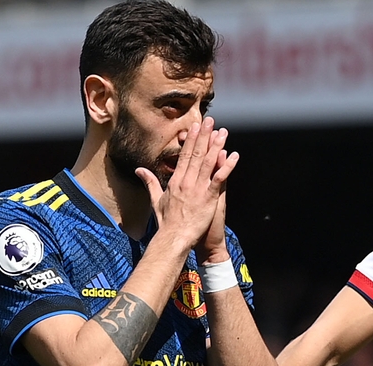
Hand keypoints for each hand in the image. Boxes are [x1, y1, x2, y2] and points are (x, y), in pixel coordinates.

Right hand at [135, 117, 236, 248]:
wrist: (173, 238)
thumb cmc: (166, 222)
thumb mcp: (155, 200)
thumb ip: (149, 183)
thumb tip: (139, 170)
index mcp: (176, 181)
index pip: (184, 156)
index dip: (191, 140)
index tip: (195, 127)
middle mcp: (186, 181)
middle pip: (196, 154)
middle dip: (203, 136)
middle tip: (210, 121)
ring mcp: (198, 189)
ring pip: (208, 162)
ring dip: (216, 146)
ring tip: (222, 132)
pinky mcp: (209, 197)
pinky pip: (219, 178)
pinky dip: (227, 166)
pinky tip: (233, 155)